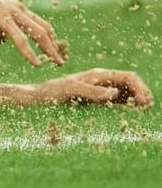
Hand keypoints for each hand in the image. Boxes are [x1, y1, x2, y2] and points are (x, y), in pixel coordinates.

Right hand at [0, 0, 62, 66]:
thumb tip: (3, 41)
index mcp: (16, 7)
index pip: (40, 23)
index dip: (50, 38)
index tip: (54, 50)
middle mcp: (19, 9)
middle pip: (45, 29)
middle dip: (55, 45)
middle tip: (61, 60)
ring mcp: (12, 13)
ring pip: (39, 33)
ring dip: (50, 49)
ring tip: (58, 62)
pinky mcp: (2, 19)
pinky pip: (21, 38)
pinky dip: (30, 52)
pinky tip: (36, 63)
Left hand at [36, 69, 152, 107]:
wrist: (40, 97)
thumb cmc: (53, 91)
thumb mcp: (71, 89)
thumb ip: (92, 90)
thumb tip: (114, 92)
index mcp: (100, 75)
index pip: (128, 77)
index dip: (140, 87)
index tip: (143, 102)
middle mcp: (104, 81)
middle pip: (132, 83)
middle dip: (143, 93)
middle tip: (147, 107)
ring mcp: (102, 90)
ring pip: (128, 93)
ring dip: (139, 100)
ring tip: (144, 110)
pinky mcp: (99, 100)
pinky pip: (120, 101)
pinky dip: (130, 106)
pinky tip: (132, 113)